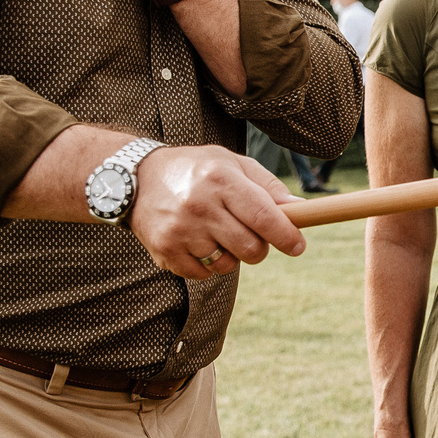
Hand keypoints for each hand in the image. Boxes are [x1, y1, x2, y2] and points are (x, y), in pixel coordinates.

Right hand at [129, 146, 304, 279]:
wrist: (138, 179)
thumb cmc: (196, 170)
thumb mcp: (232, 163)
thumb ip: (268, 186)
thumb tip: (300, 210)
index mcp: (221, 179)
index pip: (263, 216)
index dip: (286, 236)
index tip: (298, 246)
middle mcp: (200, 205)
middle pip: (250, 248)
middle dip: (260, 248)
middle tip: (250, 235)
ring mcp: (180, 230)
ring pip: (228, 265)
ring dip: (231, 256)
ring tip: (217, 233)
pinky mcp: (165, 251)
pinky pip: (203, 274)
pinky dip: (208, 265)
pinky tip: (198, 242)